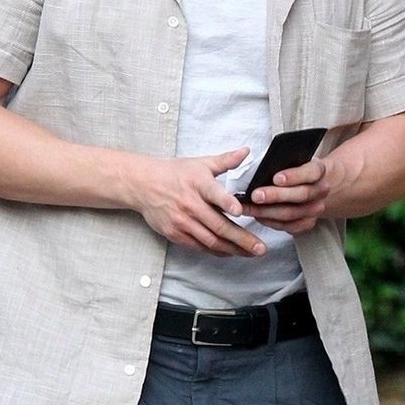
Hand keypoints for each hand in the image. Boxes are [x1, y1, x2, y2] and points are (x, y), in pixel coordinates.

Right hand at [126, 148, 266, 256]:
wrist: (143, 185)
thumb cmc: (175, 173)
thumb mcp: (201, 163)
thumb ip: (225, 160)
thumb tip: (246, 151)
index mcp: (198, 183)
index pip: (213, 193)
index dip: (227, 202)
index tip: (239, 211)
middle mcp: (190, 204)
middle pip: (218, 225)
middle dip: (242, 239)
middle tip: (260, 248)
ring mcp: (182, 221)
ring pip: (211, 240)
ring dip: (233, 249)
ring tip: (251, 253)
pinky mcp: (175, 234)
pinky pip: (199, 246)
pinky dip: (216, 251)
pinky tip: (231, 252)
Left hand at [247, 158, 331, 234]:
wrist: (311, 186)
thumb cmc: (295, 170)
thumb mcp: (292, 160)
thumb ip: (280, 163)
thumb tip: (258, 169)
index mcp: (319, 170)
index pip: (311, 172)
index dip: (294, 176)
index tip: (275, 178)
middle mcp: (321, 190)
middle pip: (301, 195)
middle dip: (276, 196)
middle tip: (255, 195)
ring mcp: (316, 209)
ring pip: (292, 214)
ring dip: (267, 212)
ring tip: (248, 207)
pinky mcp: (307, 223)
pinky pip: (288, 226)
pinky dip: (270, 222)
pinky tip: (256, 216)